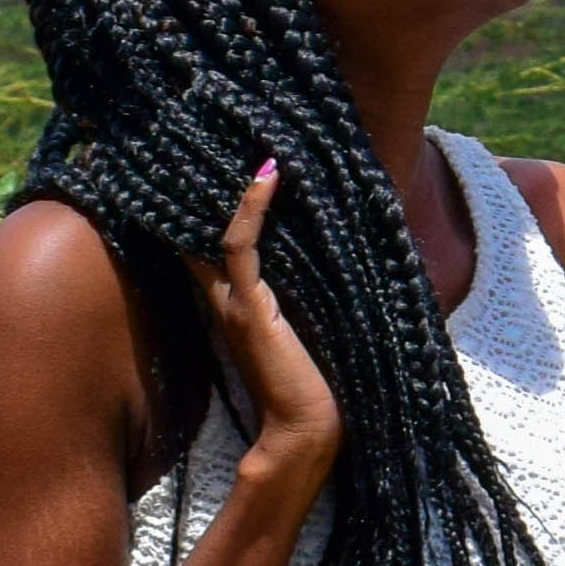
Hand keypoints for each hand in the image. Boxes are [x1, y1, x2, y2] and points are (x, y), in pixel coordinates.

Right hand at [206, 160, 342, 490]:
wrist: (309, 432)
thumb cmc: (323, 384)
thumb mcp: (322, 322)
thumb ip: (320, 289)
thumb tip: (356, 249)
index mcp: (241, 301)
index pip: (219, 239)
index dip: (223, 200)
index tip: (246, 158)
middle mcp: (228, 297)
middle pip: (208, 227)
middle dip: (214, 183)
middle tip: (228, 134)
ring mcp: (236, 301)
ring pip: (221, 229)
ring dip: (236, 185)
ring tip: (256, 143)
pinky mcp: (251, 307)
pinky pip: (239, 245)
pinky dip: (251, 209)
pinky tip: (266, 177)